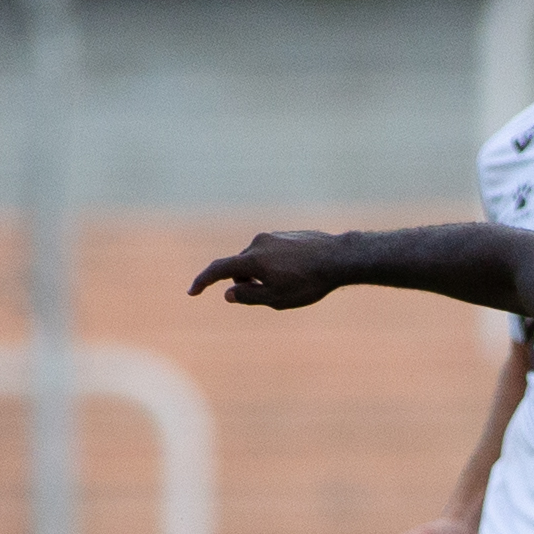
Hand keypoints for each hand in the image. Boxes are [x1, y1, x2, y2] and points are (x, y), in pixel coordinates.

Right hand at [187, 231, 342, 307]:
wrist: (340, 258)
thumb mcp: (277, 299)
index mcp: (253, 259)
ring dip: (263, 274)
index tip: (192, 292)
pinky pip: (273, 253)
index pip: (219, 269)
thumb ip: (249, 296)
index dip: (203, 281)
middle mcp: (259, 242)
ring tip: (291, 285)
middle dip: (246, 282)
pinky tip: (300, 273)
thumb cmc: (310, 282)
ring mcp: (274, 236)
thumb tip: (229, 294)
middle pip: (240, 266)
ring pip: (257, 260)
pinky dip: (276, 266)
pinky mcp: (288, 235)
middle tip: (269, 296)